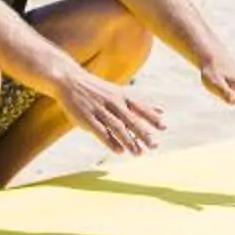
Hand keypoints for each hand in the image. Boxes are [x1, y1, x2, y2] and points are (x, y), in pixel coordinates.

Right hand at [52, 66, 168, 155]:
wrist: (70, 81)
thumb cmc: (99, 90)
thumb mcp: (121, 93)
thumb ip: (140, 104)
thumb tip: (162, 111)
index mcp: (121, 96)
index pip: (140, 107)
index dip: (151, 117)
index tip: (163, 127)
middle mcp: (112, 102)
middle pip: (131, 119)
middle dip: (143, 133)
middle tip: (154, 146)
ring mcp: (99, 110)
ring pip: (117, 127)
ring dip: (129, 141)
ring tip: (139, 153)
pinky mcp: (86, 119)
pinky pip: (100, 132)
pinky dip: (110, 142)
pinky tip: (120, 151)